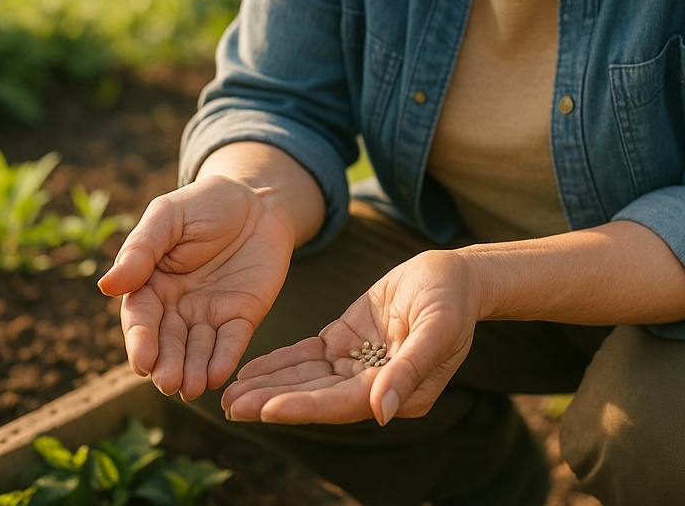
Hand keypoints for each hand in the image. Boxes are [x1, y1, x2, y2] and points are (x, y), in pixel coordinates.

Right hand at [98, 174, 296, 401]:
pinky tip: (219, 376)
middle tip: (168, 382)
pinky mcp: (242, 316)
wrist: (258, 201)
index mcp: (151, 284)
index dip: (140, 340)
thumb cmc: (206, 204)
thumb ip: (142, 248)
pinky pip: (232, 342)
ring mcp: (210, 314)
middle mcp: (177, 307)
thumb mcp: (169, 216)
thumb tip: (107, 285)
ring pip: (197, 350)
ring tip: (190, 388)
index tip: (143, 360)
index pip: (141, 318)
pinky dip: (225, 359)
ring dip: (192, 370)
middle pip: (167, 342)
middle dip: (167, 364)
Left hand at [222, 249, 477, 425]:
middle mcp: (374, 386)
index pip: (342, 403)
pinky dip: (280, 362)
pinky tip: (251, 368)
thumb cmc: (453, 301)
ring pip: (306, 378)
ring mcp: (357, 364)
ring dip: (269, 384)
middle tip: (229, 407)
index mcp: (398, 391)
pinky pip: (308, 355)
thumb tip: (384, 411)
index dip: (303, 406)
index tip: (265, 408)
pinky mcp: (346, 340)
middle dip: (272, 400)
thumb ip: (410, 369)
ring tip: (228, 393)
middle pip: (316, 396)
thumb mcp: (438, 329)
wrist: (455, 274)